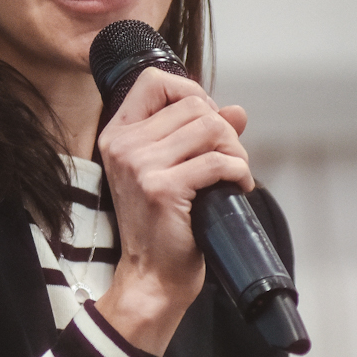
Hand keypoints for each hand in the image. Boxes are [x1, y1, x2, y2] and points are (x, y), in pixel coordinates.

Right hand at [93, 66, 250, 356]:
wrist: (152, 275)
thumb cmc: (160, 225)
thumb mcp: (170, 171)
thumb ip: (199, 135)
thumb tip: (237, 111)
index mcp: (117, 134)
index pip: (154, 81)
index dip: (189, 91)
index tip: (205, 120)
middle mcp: (123, 145)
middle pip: (194, 105)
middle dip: (224, 130)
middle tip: (228, 160)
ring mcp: (140, 166)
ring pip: (211, 129)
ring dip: (235, 151)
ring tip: (233, 174)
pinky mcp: (162, 188)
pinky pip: (217, 162)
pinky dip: (239, 173)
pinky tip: (237, 188)